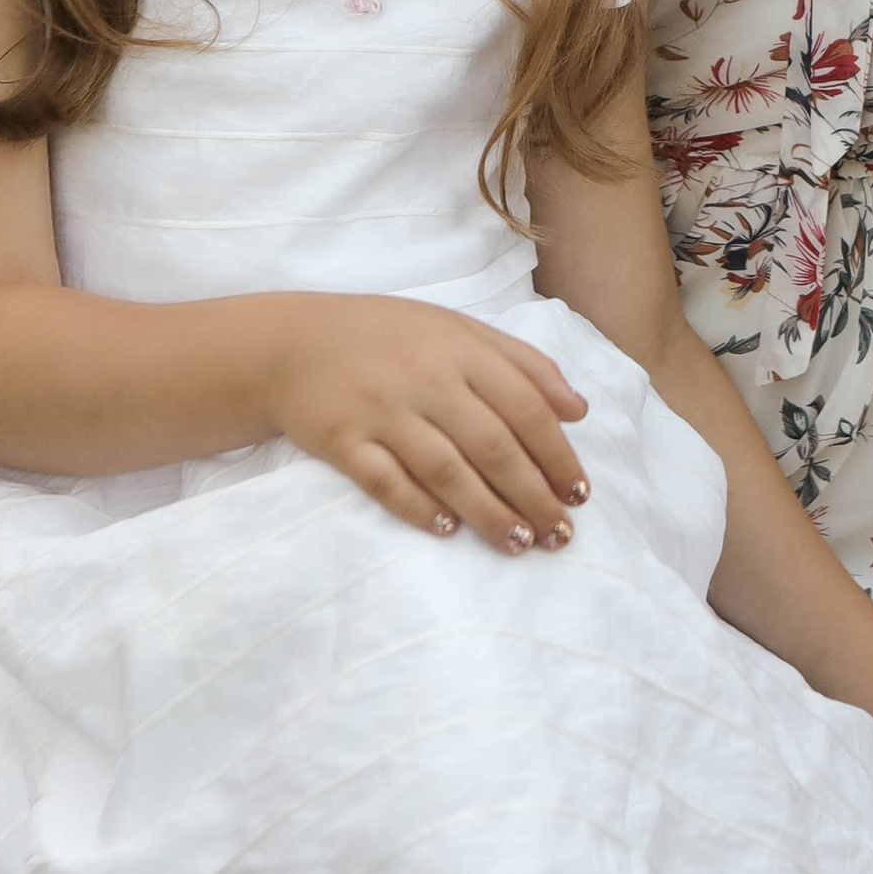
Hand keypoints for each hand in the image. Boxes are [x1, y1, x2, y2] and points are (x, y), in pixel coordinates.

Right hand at [272, 298, 593, 553]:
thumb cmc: (390, 338)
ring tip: (518, 543)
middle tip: (559, 535)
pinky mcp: (343, 440)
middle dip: (533, 496)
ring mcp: (383, 411)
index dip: (558, 456)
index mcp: (462, 350)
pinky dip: (418, 509)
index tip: (579, 494)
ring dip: (487, 513)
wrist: (293, 342)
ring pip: (446, 471)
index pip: (526, 408)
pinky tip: (448, 531)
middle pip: (493, 447)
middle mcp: (426, 380)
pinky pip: (386, 482)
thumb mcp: (459, 330)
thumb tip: (579, 410)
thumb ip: (523, 363)